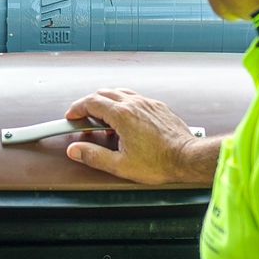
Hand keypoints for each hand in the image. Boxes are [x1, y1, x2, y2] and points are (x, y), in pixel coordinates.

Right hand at [63, 88, 219, 185]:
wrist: (187, 158)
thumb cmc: (160, 162)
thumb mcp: (120, 165)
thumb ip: (94, 156)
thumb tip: (75, 150)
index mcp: (122, 115)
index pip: (92, 103)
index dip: (77, 108)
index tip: (71, 116)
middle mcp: (134, 104)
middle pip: (104, 93)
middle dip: (89, 103)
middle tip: (82, 116)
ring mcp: (147, 103)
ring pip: (120, 92)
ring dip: (106, 100)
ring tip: (101, 117)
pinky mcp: (158, 107)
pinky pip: (135, 98)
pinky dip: (122, 103)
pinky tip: (124, 118)